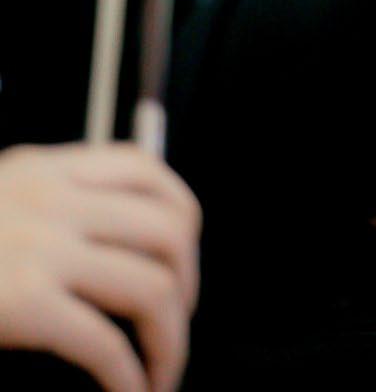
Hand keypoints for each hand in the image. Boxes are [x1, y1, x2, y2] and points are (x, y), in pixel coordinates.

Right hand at [0, 142, 199, 391]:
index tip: (180, 263)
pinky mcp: (23, 304)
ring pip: (152, 288)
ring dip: (169, 342)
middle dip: (187, 288)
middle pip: (167, 231)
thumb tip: (108, 243)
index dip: (182, 219)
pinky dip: (129, 376)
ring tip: (159, 374)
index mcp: (43, 169)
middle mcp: (52, 200)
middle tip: (173, 331)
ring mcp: (41, 249)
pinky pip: (105, 343)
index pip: (146, 170)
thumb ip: (44, 208)